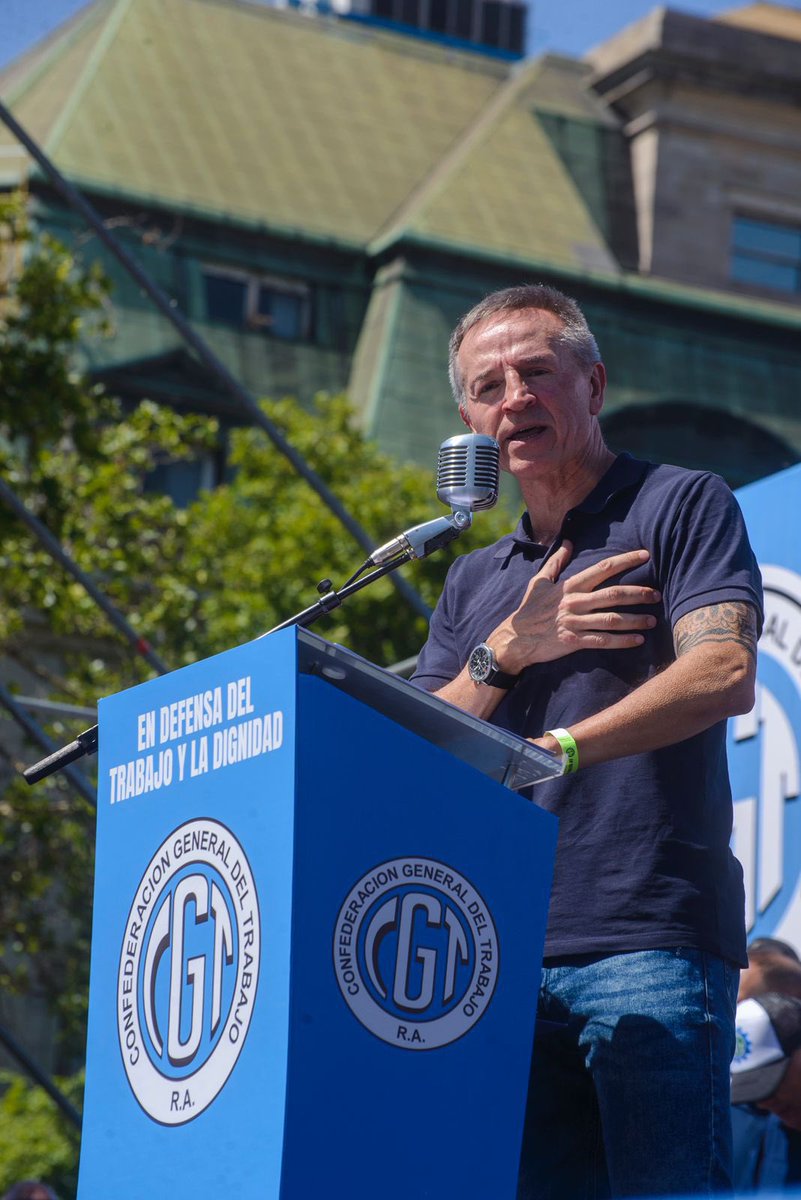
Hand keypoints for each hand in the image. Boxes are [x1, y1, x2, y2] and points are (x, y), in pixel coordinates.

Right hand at [490, 543, 659, 671]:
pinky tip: (638, 640)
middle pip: (613, 594)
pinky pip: (603, 641)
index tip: (645, 555)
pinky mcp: (574, 642)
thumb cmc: (529, 609)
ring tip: (653, 620)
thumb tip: (567, 542)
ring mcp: (575, 623)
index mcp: (569, 586)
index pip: (602, 569)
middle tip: (657, 595)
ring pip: (612, 619)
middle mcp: (574, 602)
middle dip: (638, 593)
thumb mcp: (539, 582)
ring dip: (635, 619)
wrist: (515, 638)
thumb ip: (556, 562)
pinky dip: (622, 641)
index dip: (625, 561)